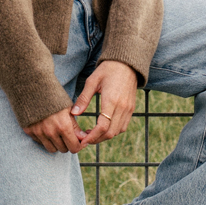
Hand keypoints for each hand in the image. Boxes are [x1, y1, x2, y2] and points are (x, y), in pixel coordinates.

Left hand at [23, 61, 138, 152]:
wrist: (127, 63)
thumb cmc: (108, 70)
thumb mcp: (92, 81)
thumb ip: (83, 98)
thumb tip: (74, 114)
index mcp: (111, 100)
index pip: (103, 127)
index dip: (92, 137)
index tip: (82, 141)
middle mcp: (122, 107)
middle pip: (110, 133)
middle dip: (96, 139)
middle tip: (84, 139)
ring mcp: (128, 109)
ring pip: (117, 131)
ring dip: (104, 136)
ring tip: (92, 134)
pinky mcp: (131, 109)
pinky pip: (123, 126)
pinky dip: (113, 131)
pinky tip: (103, 128)